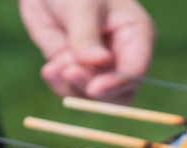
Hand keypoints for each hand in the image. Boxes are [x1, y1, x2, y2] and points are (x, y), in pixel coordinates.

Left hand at [19, 0, 154, 103]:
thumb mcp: (83, 5)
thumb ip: (87, 36)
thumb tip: (99, 62)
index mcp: (136, 36)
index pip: (136, 70)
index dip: (117, 83)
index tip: (94, 89)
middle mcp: (121, 57)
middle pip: (118, 93)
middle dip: (92, 89)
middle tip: (69, 72)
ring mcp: (99, 68)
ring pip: (94, 99)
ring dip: (72, 88)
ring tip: (55, 67)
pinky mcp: (77, 71)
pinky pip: (72, 92)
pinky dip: (59, 86)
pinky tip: (50, 70)